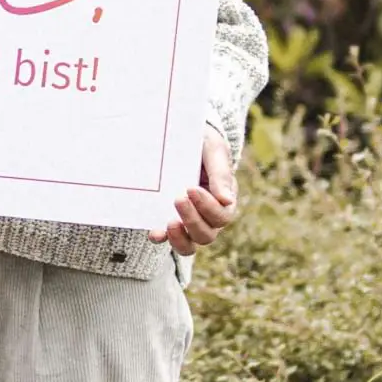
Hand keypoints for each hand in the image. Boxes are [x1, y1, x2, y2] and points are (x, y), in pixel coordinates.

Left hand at [150, 130, 237, 256]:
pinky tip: (155, 232)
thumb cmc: (202, 143)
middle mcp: (208, 216)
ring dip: (180, 239)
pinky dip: (162, 238)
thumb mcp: (213, 150)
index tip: (190, 188)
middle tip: (178, 199)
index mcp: (225, 199)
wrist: (179, 136)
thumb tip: (227, 200)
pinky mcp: (169, 220)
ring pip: (190, 245)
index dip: (208, 207)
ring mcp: (188, 221)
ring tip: (169, 224)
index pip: (222, 216)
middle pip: (207, 235)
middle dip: (192, 221)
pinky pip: (168, 238)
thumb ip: (220, 174)